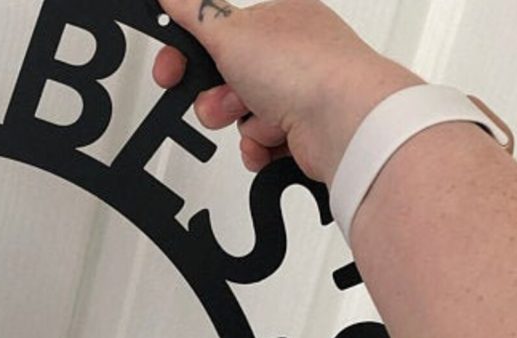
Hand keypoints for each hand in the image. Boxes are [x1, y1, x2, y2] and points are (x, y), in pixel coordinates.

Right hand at [154, 0, 423, 182]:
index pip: (219, 33)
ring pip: (243, 115)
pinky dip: (260, 146)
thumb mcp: (230, 31)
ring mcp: (301, 94)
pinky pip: (261, 142)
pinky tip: (272, 139)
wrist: (345, 123)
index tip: (171, 70)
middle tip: (226, 100)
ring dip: (242, 122)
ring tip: (260, 120)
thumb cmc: (306, 68)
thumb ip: (194, 12)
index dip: (188, 54)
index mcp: (279, 19)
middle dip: (217, 96)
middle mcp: (293, 54)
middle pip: (228, 78)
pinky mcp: (304, 131)